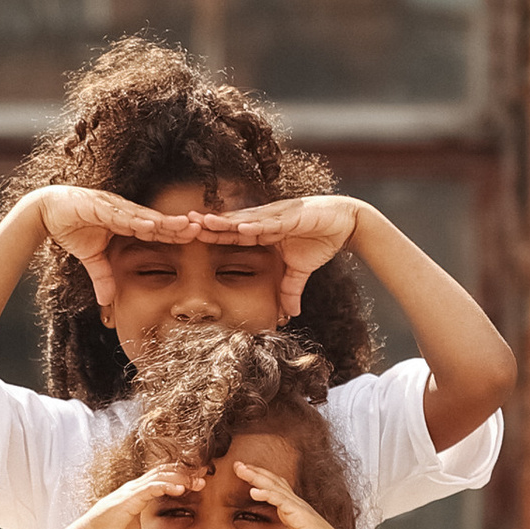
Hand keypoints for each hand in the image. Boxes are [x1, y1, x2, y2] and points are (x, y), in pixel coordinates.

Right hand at [37, 185, 196, 306]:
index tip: (196, 239)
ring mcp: (112, 207)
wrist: (45, 211)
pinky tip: (151, 224)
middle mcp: (123, 212)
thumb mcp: (91, 258)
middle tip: (203, 229)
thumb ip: (102, 276)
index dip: (175, 234)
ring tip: (184, 226)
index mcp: (125, 222)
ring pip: (143, 216)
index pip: (155, 230)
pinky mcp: (98, 206)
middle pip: (156, 221)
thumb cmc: (71, 228)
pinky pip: (120, 215)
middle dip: (178, 225)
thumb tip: (107, 301)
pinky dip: (135, 220)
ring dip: (164, 222)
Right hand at [78, 465, 198, 528]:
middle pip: (165, 473)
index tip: (200, 482)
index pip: (163, 479)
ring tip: (198, 481)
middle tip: (205, 476)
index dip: (182, 478)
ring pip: (160, 477)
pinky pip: (150, 487)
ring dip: (181, 478)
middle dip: (186, 474)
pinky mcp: (128, 498)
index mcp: (138, 493)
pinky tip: (180, 489)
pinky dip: (166, 485)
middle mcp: (135, 488)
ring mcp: (131, 491)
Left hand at [197, 194, 358, 314]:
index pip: (232, 235)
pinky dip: (257, 224)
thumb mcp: (300, 270)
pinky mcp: (293, 215)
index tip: (190, 238)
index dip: (212, 236)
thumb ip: (290, 289)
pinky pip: (272, 221)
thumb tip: (290, 314)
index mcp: (263, 231)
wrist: (347, 223)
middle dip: (209, 224)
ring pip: (246, 219)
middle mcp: (266, 220)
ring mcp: (278, 216)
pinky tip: (241, 227)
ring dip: (225, 221)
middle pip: (232, 223)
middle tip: (182, 224)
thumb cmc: (320, 240)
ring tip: (204, 223)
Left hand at [229, 457, 352, 528]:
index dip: (257, 480)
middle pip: (272, 482)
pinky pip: (282, 500)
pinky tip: (254, 490)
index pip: (272, 489)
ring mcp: (298, 508)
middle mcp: (294, 505)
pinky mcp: (302, 515)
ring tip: (242, 470)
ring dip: (257, 477)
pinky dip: (268, 494)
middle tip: (237, 464)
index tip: (241, 473)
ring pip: (275, 487)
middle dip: (254, 472)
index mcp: (290, 510)